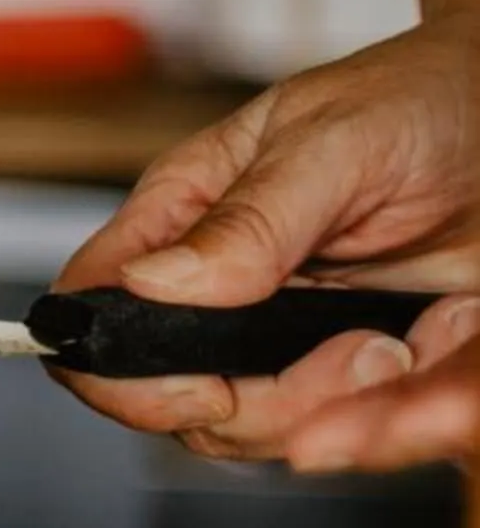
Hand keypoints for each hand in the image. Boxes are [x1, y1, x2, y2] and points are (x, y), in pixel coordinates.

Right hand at [50, 14, 478, 464]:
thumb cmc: (420, 99)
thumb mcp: (334, 142)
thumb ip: (248, 219)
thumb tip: (153, 284)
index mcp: (181, 219)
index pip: (91, 310)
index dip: (119, 373)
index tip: (206, 387)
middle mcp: (216, 285)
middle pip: (172, 398)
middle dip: (264, 405)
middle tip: (362, 351)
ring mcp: (280, 332)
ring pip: (254, 429)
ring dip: (339, 407)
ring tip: (405, 339)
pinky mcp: (349, 362)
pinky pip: (341, 423)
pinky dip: (393, 409)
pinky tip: (436, 337)